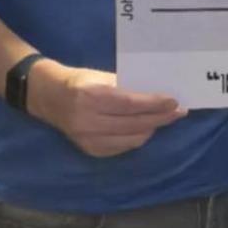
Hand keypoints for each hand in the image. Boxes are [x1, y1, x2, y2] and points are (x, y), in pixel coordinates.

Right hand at [28, 59, 186, 157]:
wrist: (48, 97)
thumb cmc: (79, 81)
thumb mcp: (101, 77)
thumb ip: (127, 87)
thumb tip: (158, 94)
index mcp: (90, 97)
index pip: (130, 104)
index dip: (155, 104)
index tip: (174, 102)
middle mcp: (87, 121)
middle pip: (134, 124)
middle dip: (160, 118)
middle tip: (179, 112)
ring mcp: (88, 140)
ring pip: (131, 139)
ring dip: (152, 129)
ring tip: (165, 119)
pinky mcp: (90, 151)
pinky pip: (122, 147)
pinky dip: (137, 138)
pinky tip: (146, 128)